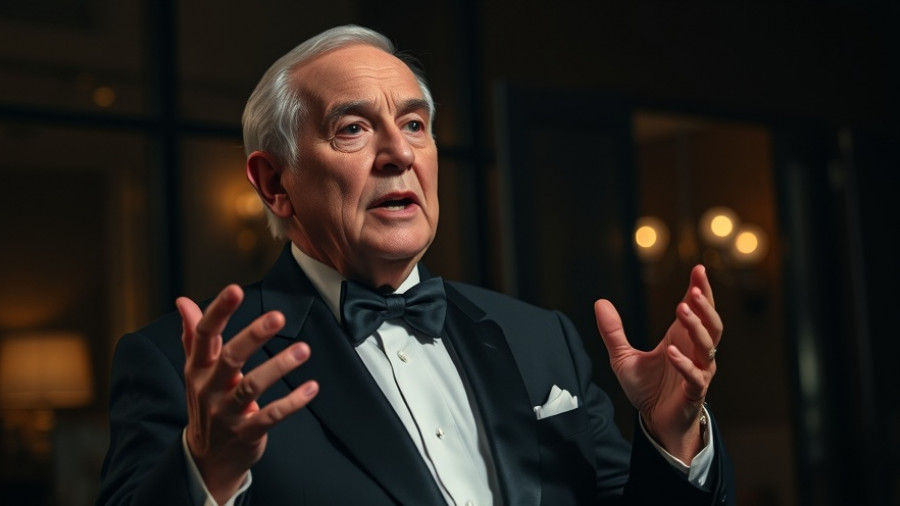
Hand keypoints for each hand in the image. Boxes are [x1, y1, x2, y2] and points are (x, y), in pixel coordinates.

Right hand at [177, 284, 318, 502]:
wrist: (206, 459)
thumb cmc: (206, 403)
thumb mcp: (196, 371)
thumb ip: (193, 336)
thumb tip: (182, 301)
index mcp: (198, 369)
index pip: (205, 335)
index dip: (219, 311)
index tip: (235, 289)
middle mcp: (209, 388)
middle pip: (230, 358)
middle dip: (253, 335)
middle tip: (278, 316)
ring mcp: (227, 412)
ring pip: (252, 386)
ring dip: (279, 366)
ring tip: (303, 350)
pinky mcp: (246, 432)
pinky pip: (271, 416)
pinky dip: (292, 402)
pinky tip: (312, 388)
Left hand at [594, 265, 721, 461]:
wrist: (655, 422)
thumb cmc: (647, 389)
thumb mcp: (623, 357)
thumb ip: (613, 331)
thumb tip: (599, 302)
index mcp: (681, 338)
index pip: (697, 309)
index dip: (699, 289)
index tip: (698, 269)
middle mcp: (695, 351)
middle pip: (711, 323)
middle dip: (704, 304)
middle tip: (695, 287)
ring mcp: (699, 371)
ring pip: (707, 344)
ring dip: (696, 326)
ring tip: (682, 309)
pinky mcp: (694, 391)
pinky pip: (694, 375)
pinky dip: (684, 363)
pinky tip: (671, 352)